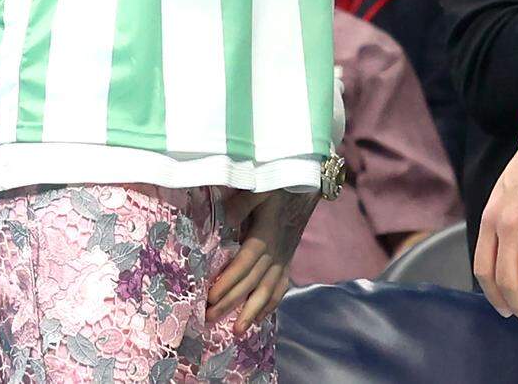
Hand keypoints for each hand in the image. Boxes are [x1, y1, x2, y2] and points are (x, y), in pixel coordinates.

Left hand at [206, 187, 320, 333]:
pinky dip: (271, 305)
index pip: (243, 264)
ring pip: (267, 291)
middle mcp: (275, 252)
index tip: (210, 297)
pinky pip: (281, 288)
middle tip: (209, 319)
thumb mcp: (260, 189)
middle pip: (251, 282)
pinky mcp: (288, 261)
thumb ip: (241, 204)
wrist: (308, 186)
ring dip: (251, 312)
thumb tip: (221, 219)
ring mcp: (283, 259)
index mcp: (265, 235)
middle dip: (230, 302)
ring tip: (237, 331)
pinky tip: (259, 319)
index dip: (227, 281)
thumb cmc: (280, 187)